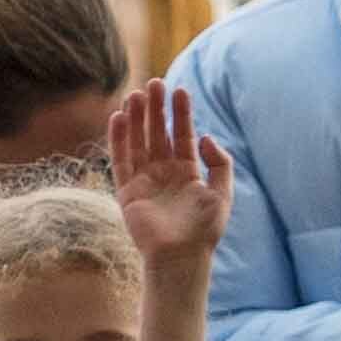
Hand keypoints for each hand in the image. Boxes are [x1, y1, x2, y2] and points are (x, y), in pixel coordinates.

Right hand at [102, 80, 234, 274]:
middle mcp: (164, 173)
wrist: (182, 256)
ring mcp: (144, 181)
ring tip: (136, 94)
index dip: (180, 113)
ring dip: (136, 118)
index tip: (180, 90)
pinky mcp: (127, 191)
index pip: (181, 135)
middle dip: (156, 109)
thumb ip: (220, 163)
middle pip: (157, 134)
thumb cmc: (204, 230)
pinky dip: (118, 139)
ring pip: (138, 142)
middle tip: (155, 83)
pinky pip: (120, 160)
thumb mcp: (222, 193)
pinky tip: (119, 117)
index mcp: (186, 172)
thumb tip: (206, 137)